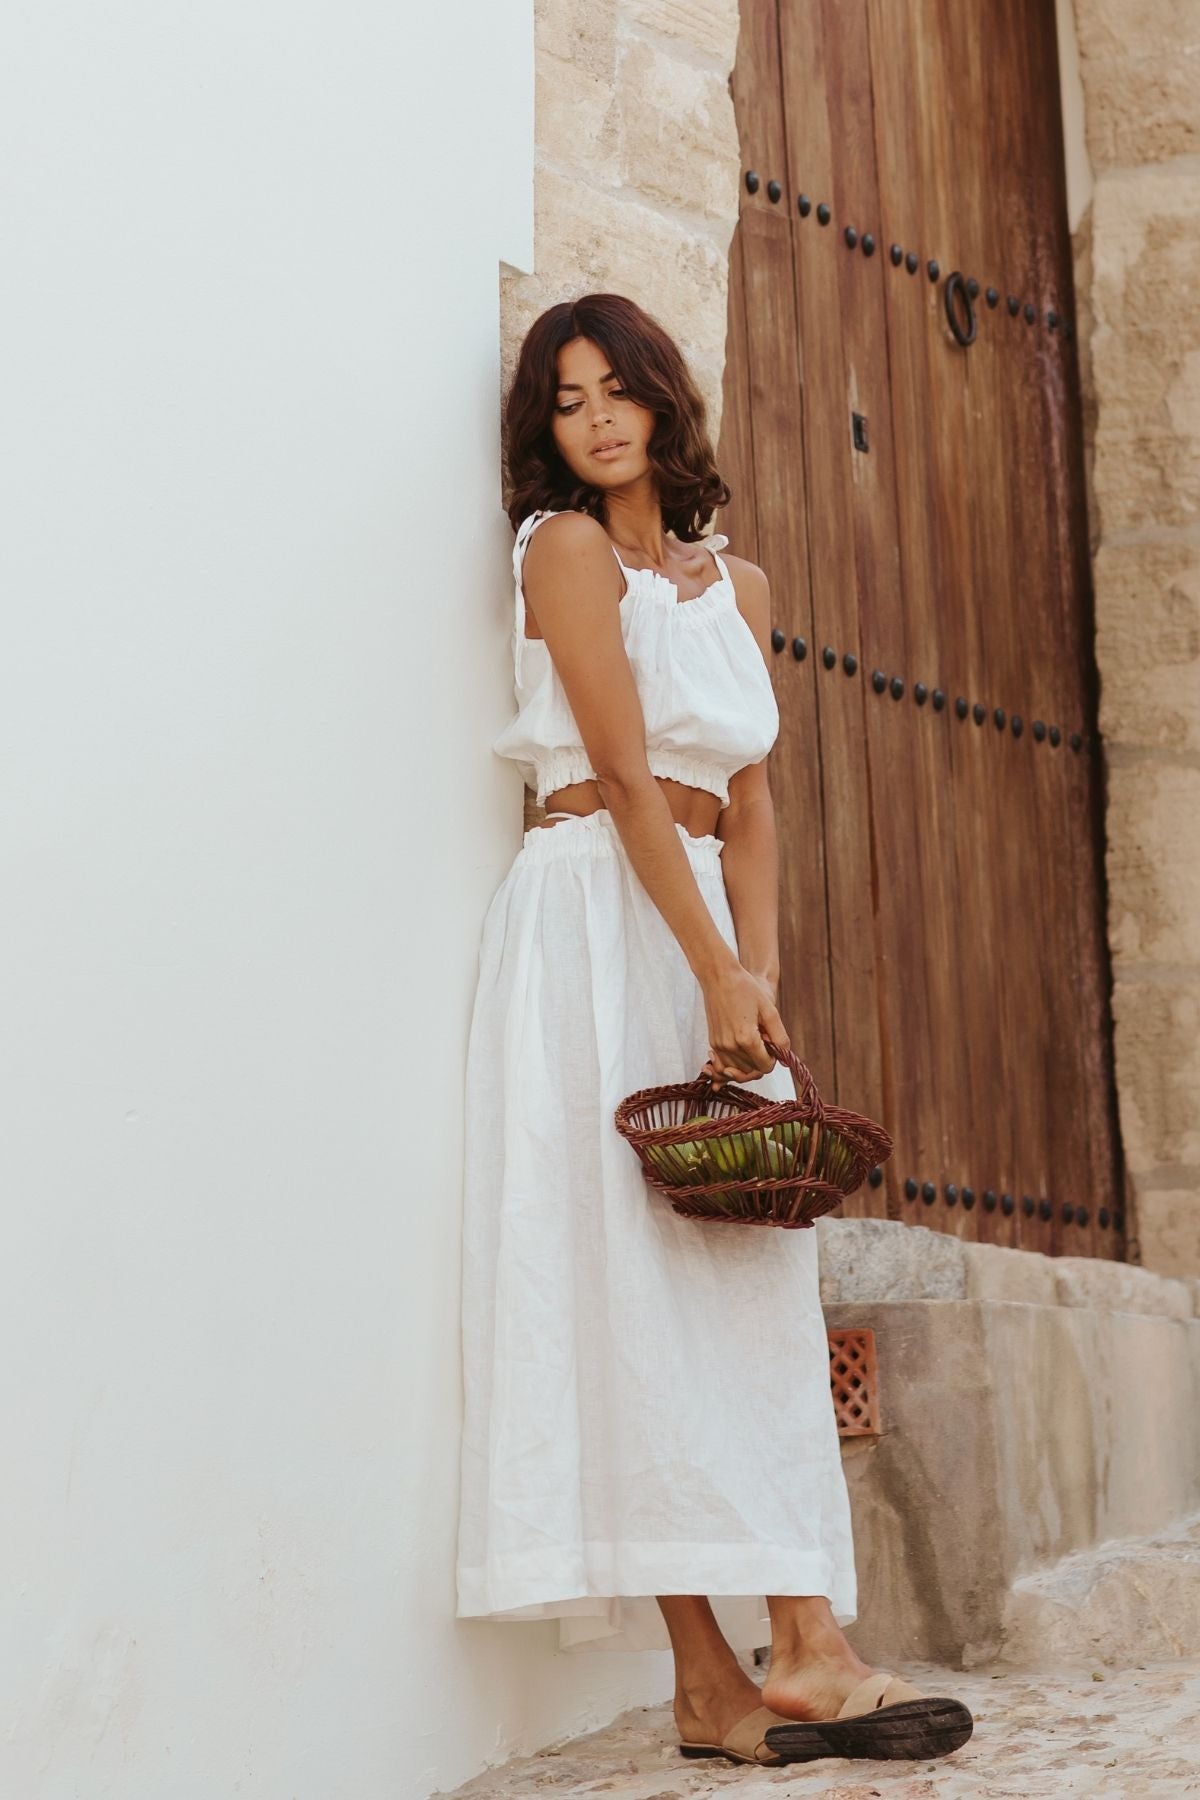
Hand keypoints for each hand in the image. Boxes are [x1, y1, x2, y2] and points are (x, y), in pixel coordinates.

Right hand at [700, 962, 789, 1087]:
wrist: (719, 977)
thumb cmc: (745, 989)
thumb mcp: (769, 1011)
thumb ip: (780, 1037)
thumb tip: (784, 1059)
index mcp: (747, 1039)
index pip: (765, 1067)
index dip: (773, 1060)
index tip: (773, 1046)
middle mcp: (730, 1046)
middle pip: (751, 1070)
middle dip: (761, 1061)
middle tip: (763, 1041)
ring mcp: (719, 1046)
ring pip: (738, 1070)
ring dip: (748, 1063)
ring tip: (753, 1043)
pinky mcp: (713, 1043)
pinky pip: (725, 1064)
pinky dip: (733, 1064)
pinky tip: (740, 1052)